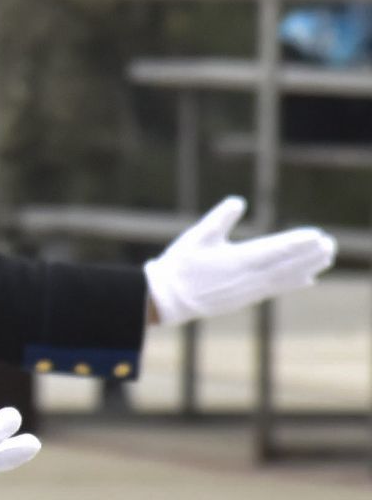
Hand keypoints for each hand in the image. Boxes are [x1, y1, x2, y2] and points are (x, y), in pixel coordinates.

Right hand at [144, 196, 335, 325]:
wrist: (168, 299)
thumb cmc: (180, 265)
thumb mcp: (197, 236)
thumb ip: (220, 218)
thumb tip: (239, 201)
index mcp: (238, 260)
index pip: (276, 249)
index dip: (297, 242)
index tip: (316, 235)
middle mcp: (249, 277)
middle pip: (287, 265)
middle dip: (310, 255)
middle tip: (331, 244)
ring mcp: (249, 290)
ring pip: (285, 278)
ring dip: (308, 267)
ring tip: (327, 258)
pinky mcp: (246, 298)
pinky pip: (276, 289)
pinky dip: (294, 283)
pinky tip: (308, 279)